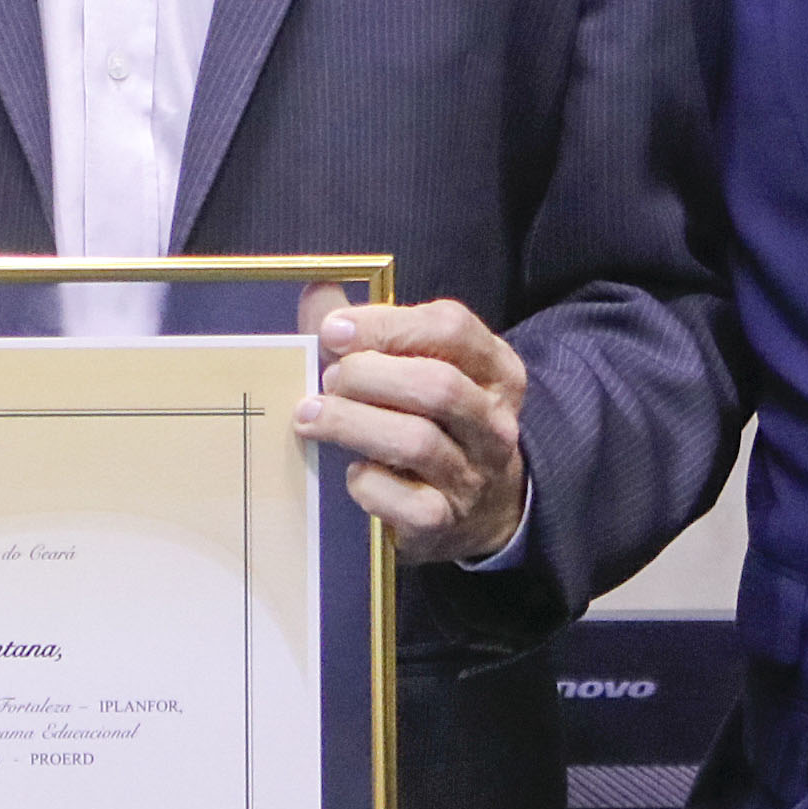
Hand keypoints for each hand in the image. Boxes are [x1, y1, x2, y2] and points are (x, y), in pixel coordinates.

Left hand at [299, 299, 528, 564]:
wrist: (480, 506)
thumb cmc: (433, 420)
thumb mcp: (421, 368)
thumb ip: (370, 328)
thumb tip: (317, 289)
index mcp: (496, 369)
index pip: (451, 328)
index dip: (387, 323)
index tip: (333, 330)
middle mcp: (494, 421)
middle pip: (437, 386)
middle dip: (369, 376)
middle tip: (328, 378)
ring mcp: (474, 474)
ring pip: (416, 442)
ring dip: (352, 423)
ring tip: (310, 415)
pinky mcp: (444, 520)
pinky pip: (402, 500)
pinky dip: (367, 482)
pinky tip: (352, 471)